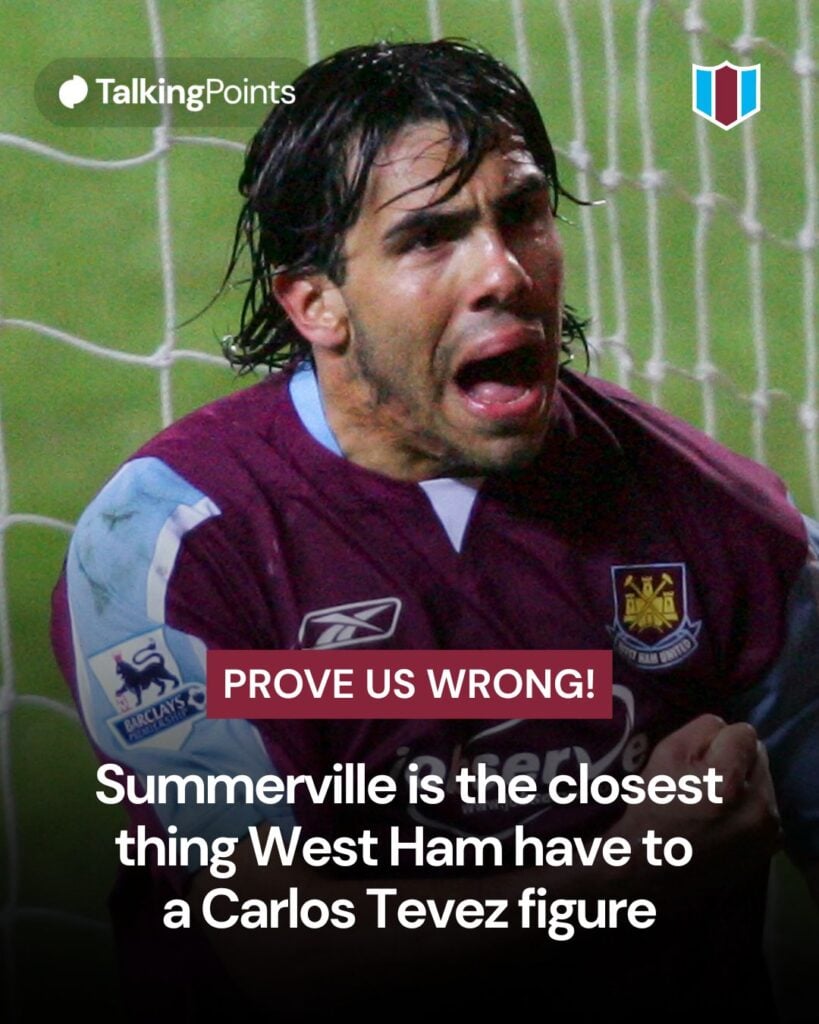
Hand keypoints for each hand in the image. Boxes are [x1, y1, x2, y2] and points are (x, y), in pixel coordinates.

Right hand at [616, 714, 780, 898]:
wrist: (649, 868)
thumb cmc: (652, 808)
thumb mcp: (665, 754)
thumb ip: (701, 729)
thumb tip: (726, 728)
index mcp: (727, 782)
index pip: (744, 732)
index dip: (717, 740)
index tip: (698, 759)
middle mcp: (757, 807)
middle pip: (759, 756)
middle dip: (734, 761)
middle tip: (703, 781)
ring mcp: (767, 831)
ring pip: (763, 782)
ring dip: (744, 784)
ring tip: (712, 802)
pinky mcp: (768, 847)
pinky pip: (765, 808)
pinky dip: (748, 808)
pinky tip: (722, 820)